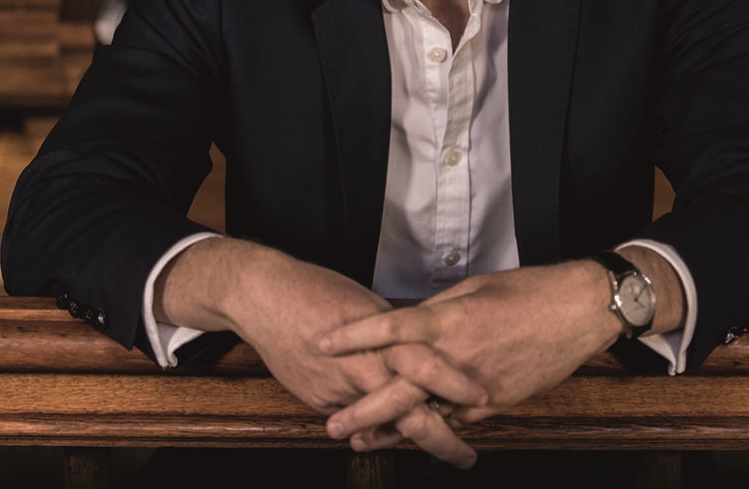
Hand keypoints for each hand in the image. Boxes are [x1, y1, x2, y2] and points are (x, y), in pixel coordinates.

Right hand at [154, 237, 485, 465]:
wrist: (265, 297)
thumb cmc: (318, 291)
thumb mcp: (368, 306)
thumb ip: (395, 333)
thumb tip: (420, 350)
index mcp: (382, 334)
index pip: (429, 366)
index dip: (457, 386)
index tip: (483, 399)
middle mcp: (364, 364)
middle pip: (410, 411)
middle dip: (441, 439)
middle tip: (465, 457)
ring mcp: (340, 387)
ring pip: (383, 424)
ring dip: (408, 441)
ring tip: (434, 454)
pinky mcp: (320, 399)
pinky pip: (355, 421)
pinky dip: (374, 430)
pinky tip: (387, 438)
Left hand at [318, 259, 621, 452]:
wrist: (576, 311)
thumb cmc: (526, 291)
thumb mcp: (473, 289)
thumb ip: (437, 312)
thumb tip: (406, 323)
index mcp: (449, 320)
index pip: (390, 328)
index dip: (353, 337)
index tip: (322, 343)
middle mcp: (458, 357)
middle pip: (400, 390)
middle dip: (363, 410)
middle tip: (331, 425)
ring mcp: (477, 386)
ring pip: (426, 415)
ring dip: (392, 431)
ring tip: (361, 441)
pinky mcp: (496, 403)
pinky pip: (456, 420)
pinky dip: (431, 429)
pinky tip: (410, 438)